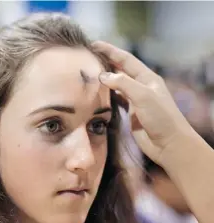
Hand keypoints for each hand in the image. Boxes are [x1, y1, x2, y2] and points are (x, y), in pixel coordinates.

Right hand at [92, 41, 194, 165]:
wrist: (168, 143)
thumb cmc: (161, 117)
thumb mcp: (143, 96)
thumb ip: (123, 83)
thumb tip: (102, 76)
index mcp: (146, 78)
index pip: (126, 59)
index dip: (110, 51)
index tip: (94, 45)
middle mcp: (140, 86)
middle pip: (120, 70)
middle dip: (106, 62)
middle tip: (88, 57)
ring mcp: (135, 100)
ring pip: (116, 85)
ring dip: (104, 79)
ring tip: (89, 73)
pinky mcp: (130, 113)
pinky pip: (115, 100)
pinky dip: (106, 95)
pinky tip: (96, 93)